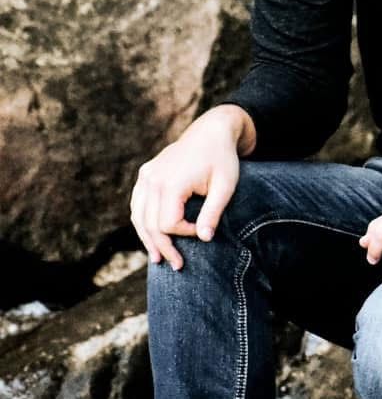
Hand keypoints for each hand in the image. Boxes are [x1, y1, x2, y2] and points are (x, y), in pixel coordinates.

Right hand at [130, 105, 251, 269]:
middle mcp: (152, 178)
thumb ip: (213, 213)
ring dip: (147, 238)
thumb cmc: (222, 160)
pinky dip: (143, 221)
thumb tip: (204, 239)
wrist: (211, 132)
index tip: (202, 231)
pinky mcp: (146, 174)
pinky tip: (150, 236)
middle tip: (176, 266)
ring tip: (158, 257)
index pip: (167, 223)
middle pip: (149, 223)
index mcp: (171, 182)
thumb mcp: (225, 187)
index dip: (184, 234)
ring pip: (138, 215)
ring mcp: (146, 175)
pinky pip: (138, 203)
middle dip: (162, 246)